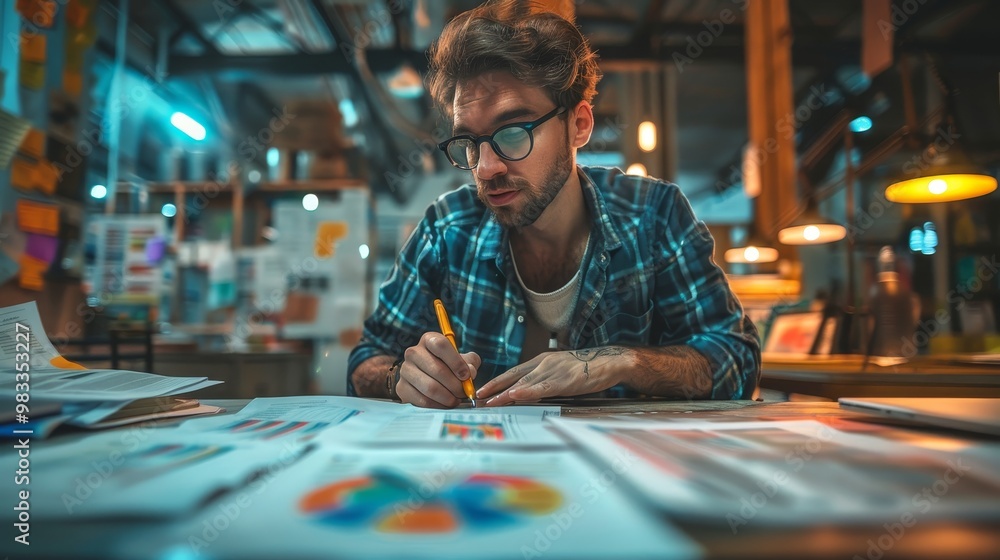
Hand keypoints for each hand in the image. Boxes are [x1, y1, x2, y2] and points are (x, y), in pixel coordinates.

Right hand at [396, 332, 480, 408]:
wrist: (423, 378)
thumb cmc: (447, 366)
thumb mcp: (461, 360)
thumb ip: (470, 363)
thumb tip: (470, 373)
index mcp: (429, 340)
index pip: (441, 345)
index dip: (456, 361)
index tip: (466, 376)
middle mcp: (413, 352)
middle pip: (437, 369)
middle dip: (455, 385)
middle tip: (464, 393)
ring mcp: (405, 370)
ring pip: (430, 387)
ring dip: (448, 397)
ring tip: (455, 400)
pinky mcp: (402, 387)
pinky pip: (423, 400)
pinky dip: (438, 405)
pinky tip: (444, 404)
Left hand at [477, 347, 627, 405]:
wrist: (610, 363)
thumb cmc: (587, 370)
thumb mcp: (561, 372)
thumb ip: (545, 381)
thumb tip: (530, 394)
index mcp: (542, 361)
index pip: (514, 372)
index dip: (498, 381)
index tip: (483, 390)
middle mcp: (544, 363)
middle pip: (513, 375)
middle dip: (494, 386)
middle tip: (478, 397)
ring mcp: (553, 370)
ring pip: (523, 382)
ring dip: (505, 392)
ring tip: (490, 401)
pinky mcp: (564, 380)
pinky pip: (541, 386)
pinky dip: (526, 391)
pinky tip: (515, 395)